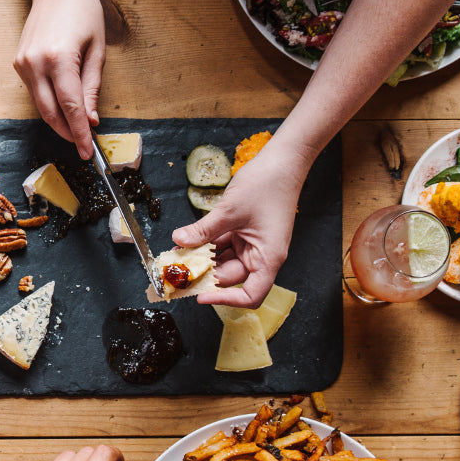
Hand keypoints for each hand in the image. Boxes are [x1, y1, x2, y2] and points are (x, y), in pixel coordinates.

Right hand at [13, 0, 104, 158]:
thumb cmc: (84, 12)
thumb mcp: (97, 51)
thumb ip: (92, 88)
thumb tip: (91, 119)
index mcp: (59, 58)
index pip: (71, 108)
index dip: (80, 133)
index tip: (87, 152)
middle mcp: (36, 64)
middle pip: (51, 113)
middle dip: (68, 133)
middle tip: (84, 145)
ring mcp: (23, 64)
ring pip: (41, 106)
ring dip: (59, 122)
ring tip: (77, 129)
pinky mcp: (18, 64)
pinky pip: (36, 93)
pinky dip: (50, 105)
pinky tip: (64, 108)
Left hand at [171, 142, 309, 307]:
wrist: (282, 161)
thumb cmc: (267, 185)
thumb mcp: (229, 210)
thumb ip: (203, 230)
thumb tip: (179, 242)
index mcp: (268, 257)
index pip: (251, 295)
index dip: (226, 300)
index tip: (201, 296)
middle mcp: (262, 255)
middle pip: (231, 278)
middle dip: (204, 275)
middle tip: (177, 271)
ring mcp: (253, 244)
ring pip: (224, 261)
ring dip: (202, 259)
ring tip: (178, 256)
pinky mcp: (245, 233)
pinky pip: (224, 246)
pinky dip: (207, 245)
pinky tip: (188, 242)